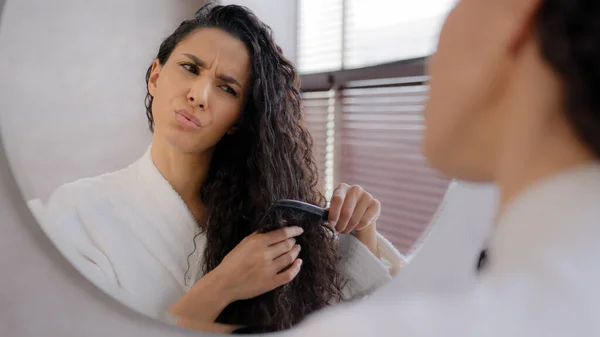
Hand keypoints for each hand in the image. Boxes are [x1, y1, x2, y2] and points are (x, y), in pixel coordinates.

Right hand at [169, 226, 303, 322]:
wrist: (224, 283)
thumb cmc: (231, 262)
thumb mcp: (243, 244)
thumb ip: (257, 236)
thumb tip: (272, 230)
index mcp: (258, 243)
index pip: (282, 234)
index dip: (293, 230)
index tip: (299, 230)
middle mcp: (265, 255)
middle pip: (287, 245)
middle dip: (294, 242)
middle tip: (295, 241)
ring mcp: (269, 270)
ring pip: (290, 258)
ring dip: (296, 253)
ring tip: (297, 250)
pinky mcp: (270, 283)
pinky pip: (288, 275)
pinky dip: (296, 268)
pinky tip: (299, 263)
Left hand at [328, 183, 380, 233]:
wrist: (359, 213)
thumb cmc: (342, 211)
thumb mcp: (333, 209)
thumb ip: (328, 212)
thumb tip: (321, 216)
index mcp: (342, 188)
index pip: (337, 200)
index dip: (333, 214)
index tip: (331, 225)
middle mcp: (355, 189)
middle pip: (346, 212)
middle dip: (340, 225)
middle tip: (338, 230)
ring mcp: (367, 195)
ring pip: (355, 219)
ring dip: (348, 228)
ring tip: (346, 229)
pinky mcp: (375, 204)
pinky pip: (365, 221)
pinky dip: (359, 227)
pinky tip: (356, 226)